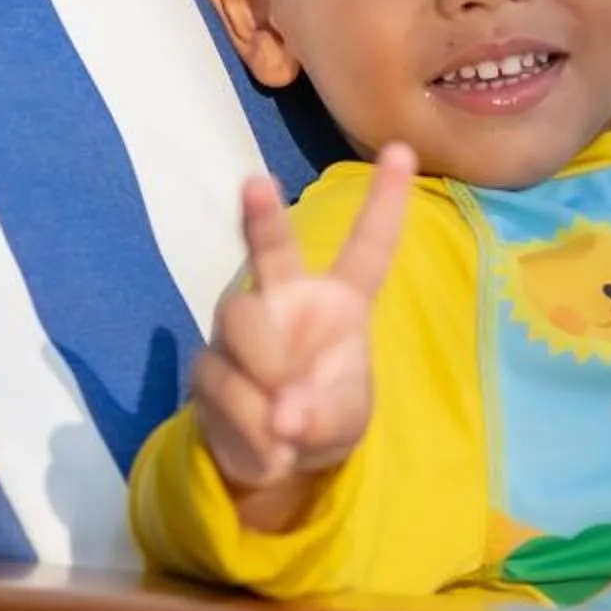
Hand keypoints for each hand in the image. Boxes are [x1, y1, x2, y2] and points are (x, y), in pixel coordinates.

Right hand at [190, 145, 414, 523]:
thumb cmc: (323, 417)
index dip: (385, 202)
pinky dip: (250, 427)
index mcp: (339, 303)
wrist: (274, 461)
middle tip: (256, 182)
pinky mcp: (207, 365)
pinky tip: (268, 449)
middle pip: (269, 254)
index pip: (367, 247)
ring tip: (285, 426)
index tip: (403, 150)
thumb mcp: (341, 424)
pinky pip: (224, 386)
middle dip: (261, 218)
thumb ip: (321, 416)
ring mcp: (239, 330)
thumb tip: (282, 415)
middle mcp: (285, 301)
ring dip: (265, 377)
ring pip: (240, 326)